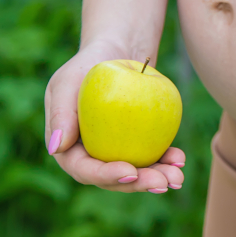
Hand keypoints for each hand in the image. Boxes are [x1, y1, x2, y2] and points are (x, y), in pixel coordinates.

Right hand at [44, 41, 185, 193]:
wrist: (117, 52)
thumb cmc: (88, 63)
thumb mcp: (67, 81)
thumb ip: (60, 113)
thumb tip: (56, 149)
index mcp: (68, 149)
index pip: (84, 170)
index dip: (106, 176)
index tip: (131, 171)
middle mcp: (90, 156)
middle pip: (113, 179)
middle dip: (139, 184)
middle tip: (164, 182)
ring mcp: (115, 152)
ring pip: (135, 173)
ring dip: (157, 178)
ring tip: (178, 177)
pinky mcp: (136, 144)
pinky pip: (151, 157)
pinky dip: (166, 160)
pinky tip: (180, 159)